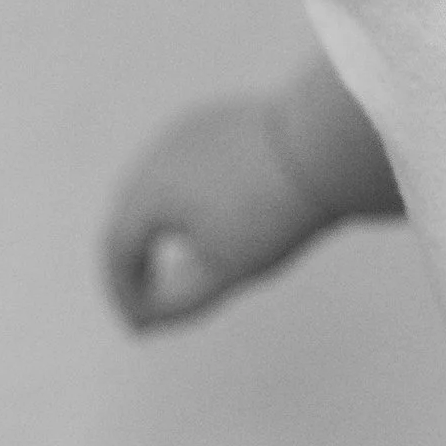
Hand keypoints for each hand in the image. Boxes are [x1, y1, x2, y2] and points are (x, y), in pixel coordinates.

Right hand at [103, 58, 399, 329]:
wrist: (327, 144)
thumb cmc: (276, 212)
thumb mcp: (224, 269)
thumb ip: (179, 300)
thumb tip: (145, 320)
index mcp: (148, 193)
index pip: (117, 251)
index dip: (124, 293)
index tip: (141, 327)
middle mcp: (155, 155)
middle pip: (126, 216)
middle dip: (131, 262)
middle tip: (145, 300)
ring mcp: (182, 132)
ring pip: (149, 187)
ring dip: (150, 229)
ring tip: (166, 266)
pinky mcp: (210, 119)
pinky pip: (176, 165)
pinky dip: (174, 200)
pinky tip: (198, 219)